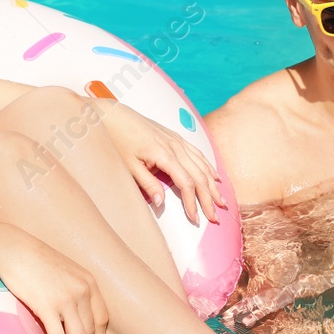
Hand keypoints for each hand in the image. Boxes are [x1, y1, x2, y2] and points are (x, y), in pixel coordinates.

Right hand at [0, 229, 108, 333]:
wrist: (14, 250)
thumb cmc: (35, 260)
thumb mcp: (65, 271)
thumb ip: (75, 289)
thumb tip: (75, 314)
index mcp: (89, 282)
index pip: (103, 317)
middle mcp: (82, 291)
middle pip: (91, 330)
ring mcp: (66, 299)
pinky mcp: (48, 307)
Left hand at [96, 100, 225, 224]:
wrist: (113, 116)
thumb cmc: (118, 140)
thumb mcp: (129, 166)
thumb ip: (147, 184)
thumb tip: (162, 204)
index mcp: (165, 155)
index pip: (186, 183)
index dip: (193, 202)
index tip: (195, 218)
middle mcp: (176, 146)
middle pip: (200, 176)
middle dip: (209, 198)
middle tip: (215, 216)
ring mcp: (177, 140)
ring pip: (202, 164)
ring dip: (212, 184)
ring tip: (220, 200)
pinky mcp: (176, 137)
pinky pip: (198, 153)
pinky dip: (208, 166)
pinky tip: (214, 176)